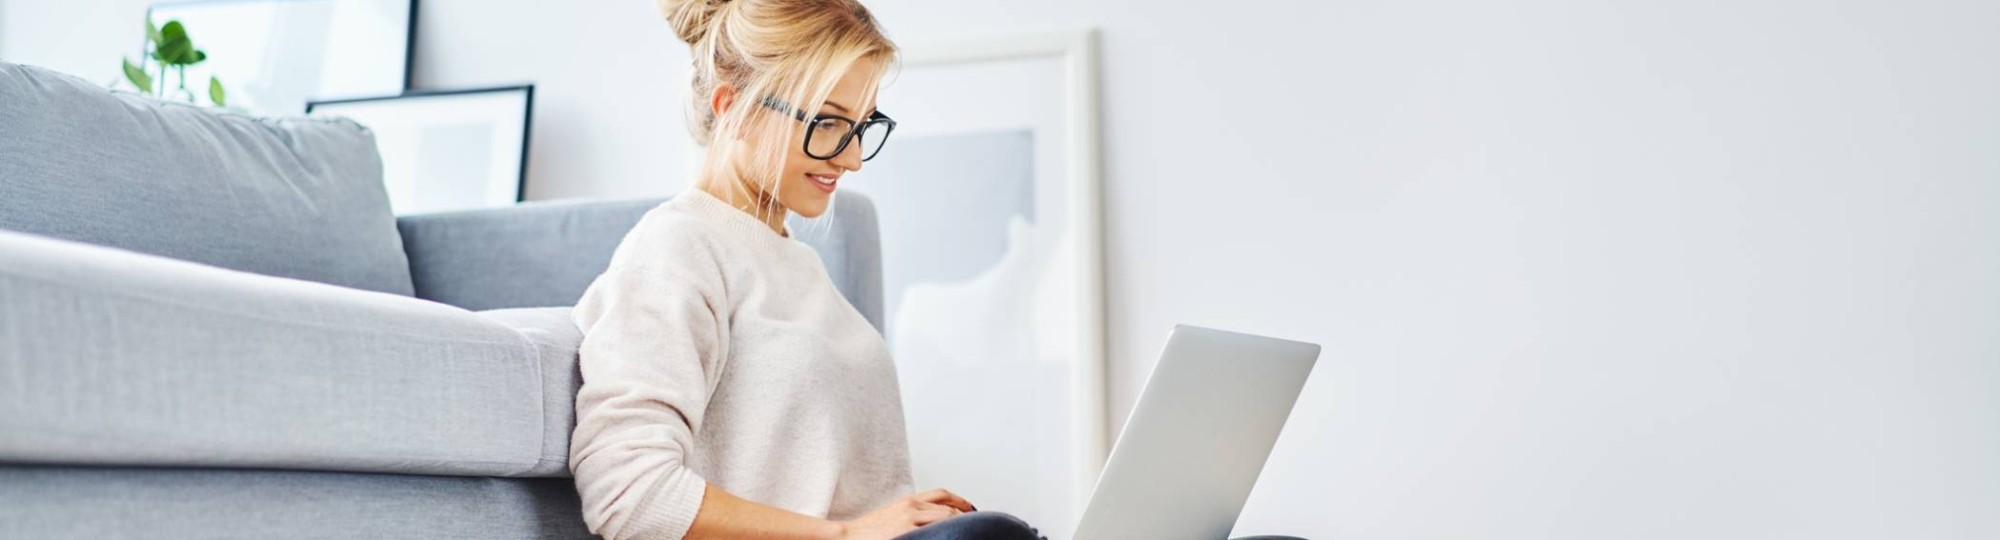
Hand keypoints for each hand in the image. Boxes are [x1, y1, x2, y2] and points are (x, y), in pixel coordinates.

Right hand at [836, 488, 976, 539]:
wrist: (847, 537)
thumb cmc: (866, 532)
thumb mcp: (892, 516)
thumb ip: (911, 516)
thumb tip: (926, 524)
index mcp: (908, 501)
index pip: (942, 494)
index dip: (960, 500)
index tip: (970, 509)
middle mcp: (912, 505)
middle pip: (949, 505)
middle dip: (965, 514)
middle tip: (975, 524)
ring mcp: (911, 518)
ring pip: (948, 516)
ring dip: (961, 524)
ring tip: (969, 533)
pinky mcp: (908, 529)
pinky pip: (937, 528)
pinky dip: (948, 531)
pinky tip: (954, 536)